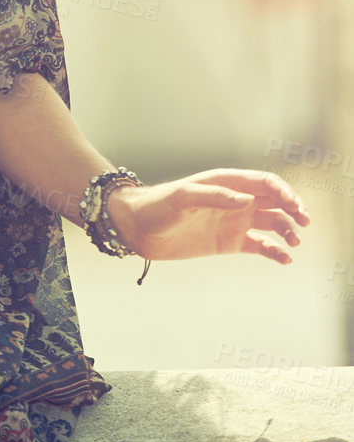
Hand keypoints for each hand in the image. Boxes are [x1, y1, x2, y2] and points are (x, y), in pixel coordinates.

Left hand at [105, 169, 310, 265]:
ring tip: (293, 242)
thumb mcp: (182, 197)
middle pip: (275, 201)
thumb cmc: (157, 206)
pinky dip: (275, 251)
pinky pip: (260, 245)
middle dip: (293, 209)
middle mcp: (236, 201)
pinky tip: (284, 258)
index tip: (294, 206)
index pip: (265, 183)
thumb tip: (245, 200)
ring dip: (287, 230)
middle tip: (304, 222)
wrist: (138, 229)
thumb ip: (214, 196)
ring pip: (272, 223)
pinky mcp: (230, 242)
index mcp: (227, 183)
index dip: (283, 192)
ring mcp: (235, 222)